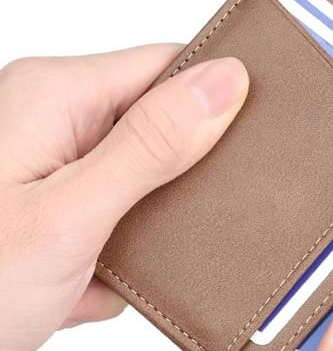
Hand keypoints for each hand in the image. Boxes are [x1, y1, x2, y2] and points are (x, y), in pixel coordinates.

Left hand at [0, 45, 248, 350]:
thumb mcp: (70, 216)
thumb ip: (151, 146)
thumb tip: (223, 84)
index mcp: (55, 97)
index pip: (167, 66)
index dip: (219, 92)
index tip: (263, 126)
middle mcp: (53, 121)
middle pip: (158, 120)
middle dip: (186, 170)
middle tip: (198, 214)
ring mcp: (53, 166)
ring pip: (144, 174)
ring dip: (151, 222)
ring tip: (128, 264)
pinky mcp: (54, 206)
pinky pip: (118, 211)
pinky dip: (122, 250)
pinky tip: (95, 284)